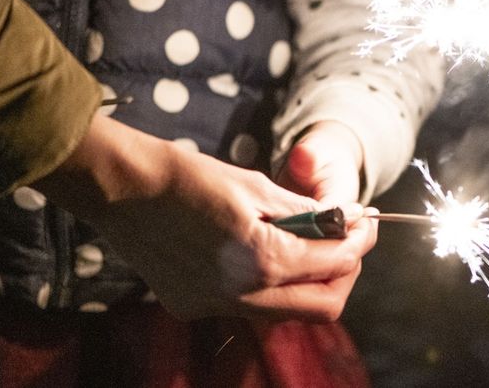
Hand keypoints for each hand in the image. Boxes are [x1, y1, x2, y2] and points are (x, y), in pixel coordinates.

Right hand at [34, 115, 376, 321]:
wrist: (122, 189)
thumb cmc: (189, 176)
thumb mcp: (257, 186)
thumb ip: (306, 212)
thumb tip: (347, 220)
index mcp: (261, 260)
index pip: (335, 263)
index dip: (359, 243)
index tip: (366, 224)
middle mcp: (240, 295)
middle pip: (321, 307)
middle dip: (343, 274)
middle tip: (348, 244)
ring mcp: (213, 308)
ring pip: (285, 312)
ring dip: (307, 284)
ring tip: (310, 245)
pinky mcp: (191, 307)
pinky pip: (248, 307)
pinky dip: (269, 286)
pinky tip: (264, 254)